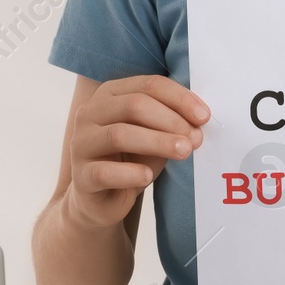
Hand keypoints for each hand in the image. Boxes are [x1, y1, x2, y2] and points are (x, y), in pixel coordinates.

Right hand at [65, 75, 208, 228]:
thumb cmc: (131, 159)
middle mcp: (90, 114)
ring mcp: (81, 143)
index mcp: (110, 95)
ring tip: (184, 152)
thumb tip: (199, 123)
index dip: (179, 98)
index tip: (204, 116)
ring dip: (158, 142)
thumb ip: (172, 124)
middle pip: (134, 105)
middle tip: (195, 138)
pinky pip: (105, 171)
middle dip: (170, 120)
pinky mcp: (80, 176)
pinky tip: (148, 177)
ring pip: (120, 135)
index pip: (148, 85)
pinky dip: (130, 173)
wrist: (102, 199)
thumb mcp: (154, 135)